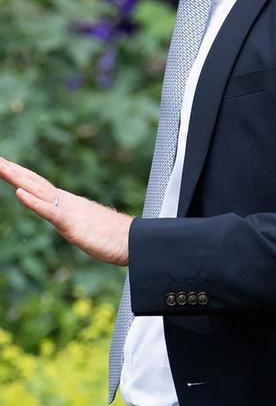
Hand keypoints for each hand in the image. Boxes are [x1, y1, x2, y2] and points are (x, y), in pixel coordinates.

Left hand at [0, 157, 130, 266]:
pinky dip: (33, 202)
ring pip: (38, 191)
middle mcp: (65, 201)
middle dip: (13, 170)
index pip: (38, 185)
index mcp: (66, 202)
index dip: (21, 174)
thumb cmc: (112, 236)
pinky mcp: (71, 224)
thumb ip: (75, 219)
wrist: (132, 241)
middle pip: (34, 182)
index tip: (4, 164)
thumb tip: (71, 219)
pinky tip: (19, 193)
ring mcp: (68, 210)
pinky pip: (49, 211)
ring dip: (17, 178)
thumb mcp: (85, 226)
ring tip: (0, 167)